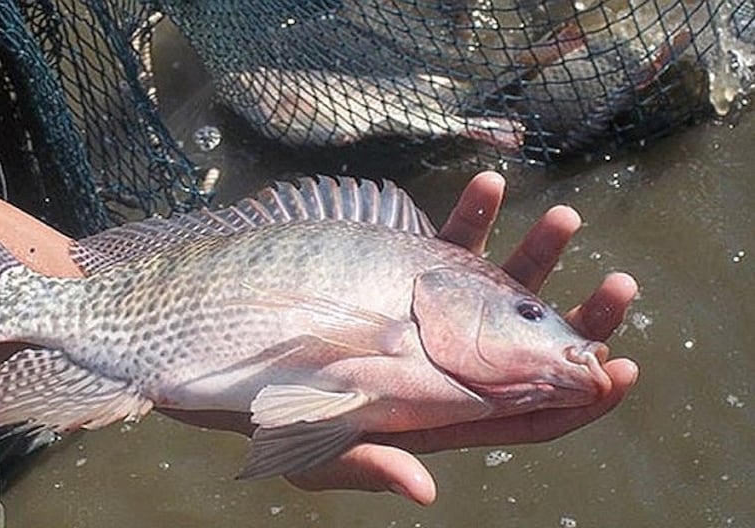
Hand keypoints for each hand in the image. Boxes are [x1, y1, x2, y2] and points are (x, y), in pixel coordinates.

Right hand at [164, 171, 637, 504]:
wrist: (233, 353)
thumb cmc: (271, 414)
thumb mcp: (313, 454)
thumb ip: (369, 465)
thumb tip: (424, 490)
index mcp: (441, 414)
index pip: (526, 417)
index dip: (578, 401)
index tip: (617, 372)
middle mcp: (447, 365)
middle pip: (532, 349)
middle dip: (580, 320)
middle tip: (620, 287)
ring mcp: (429, 316)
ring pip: (499, 287)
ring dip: (536, 252)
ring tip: (565, 215)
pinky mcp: (402, 275)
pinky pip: (447, 244)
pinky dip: (470, 216)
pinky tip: (486, 183)